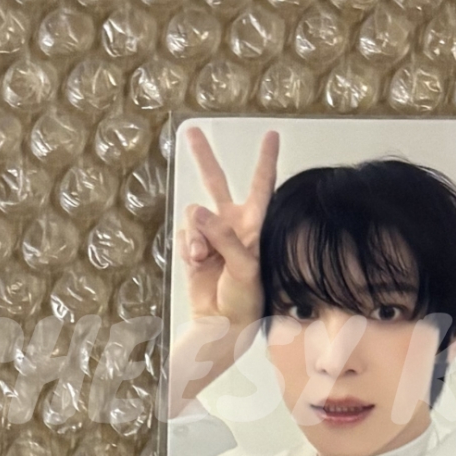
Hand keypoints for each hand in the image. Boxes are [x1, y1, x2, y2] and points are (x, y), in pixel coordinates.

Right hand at [168, 125, 279, 417]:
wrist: (222, 324)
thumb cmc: (245, 299)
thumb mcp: (244, 268)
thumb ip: (223, 237)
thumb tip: (197, 211)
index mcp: (255, 226)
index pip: (262, 186)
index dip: (266, 159)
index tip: (272, 134)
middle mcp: (233, 225)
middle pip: (216, 182)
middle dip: (204, 158)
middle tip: (191, 131)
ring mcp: (211, 235)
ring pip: (194, 214)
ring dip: (196, 235)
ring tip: (204, 258)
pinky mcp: (193, 247)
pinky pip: (184, 235)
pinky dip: (187, 248)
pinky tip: (197, 264)